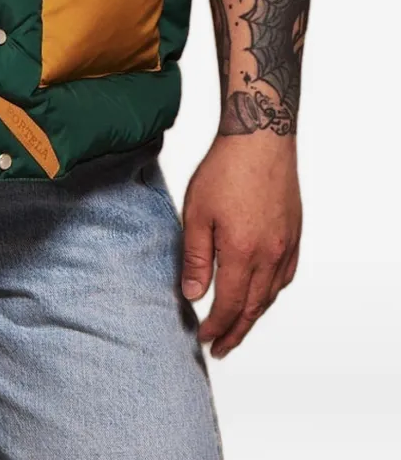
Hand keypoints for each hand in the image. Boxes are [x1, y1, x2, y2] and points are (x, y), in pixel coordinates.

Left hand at [181, 133, 301, 357]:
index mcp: (242, 254)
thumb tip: (192, 294)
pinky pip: (285, 275)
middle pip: (253, 307)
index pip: (229, 304)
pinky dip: (271, 292)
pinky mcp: (293, 234)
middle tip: (221, 346)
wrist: (260, 140)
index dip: (216, 326)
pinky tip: (262, 293)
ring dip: (254, 314)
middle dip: (235, 330)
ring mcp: (285, 246)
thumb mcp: (197, 213)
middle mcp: (269, 255)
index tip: (205, 337)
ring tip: (238, 326)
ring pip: (271, 294)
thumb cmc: (225, 170)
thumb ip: (195, 257)